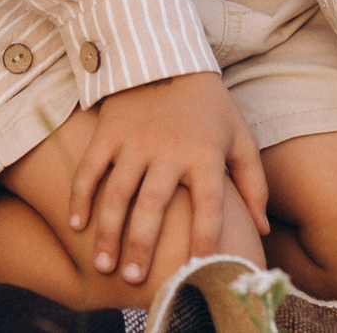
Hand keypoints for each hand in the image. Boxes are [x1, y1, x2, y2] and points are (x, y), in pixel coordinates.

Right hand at [69, 74, 267, 286]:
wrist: (168, 57)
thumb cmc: (209, 107)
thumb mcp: (240, 138)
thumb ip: (253, 184)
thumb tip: (260, 231)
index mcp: (205, 155)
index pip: (209, 206)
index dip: (206, 239)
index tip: (199, 269)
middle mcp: (169, 150)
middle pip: (154, 205)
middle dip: (141, 245)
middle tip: (133, 280)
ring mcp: (135, 141)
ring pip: (117, 192)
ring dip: (108, 231)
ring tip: (102, 266)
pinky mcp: (109, 131)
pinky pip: (90, 167)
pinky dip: (80, 196)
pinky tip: (76, 225)